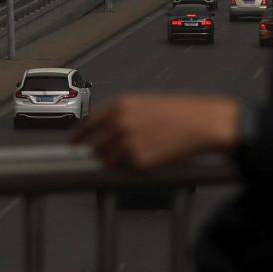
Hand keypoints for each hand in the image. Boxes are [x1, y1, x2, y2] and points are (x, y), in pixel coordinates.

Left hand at [71, 94, 240, 170]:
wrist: (199, 123)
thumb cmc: (179, 112)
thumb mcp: (145, 103)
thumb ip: (122, 115)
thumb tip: (105, 129)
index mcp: (120, 105)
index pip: (88, 122)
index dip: (78, 135)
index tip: (73, 143)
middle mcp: (119, 123)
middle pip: (94, 144)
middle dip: (97, 151)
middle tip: (104, 155)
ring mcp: (127, 143)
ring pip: (106, 160)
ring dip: (113, 162)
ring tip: (131, 158)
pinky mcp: (138, 161)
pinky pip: (125, 169)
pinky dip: (131, 168)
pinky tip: (146, 159)